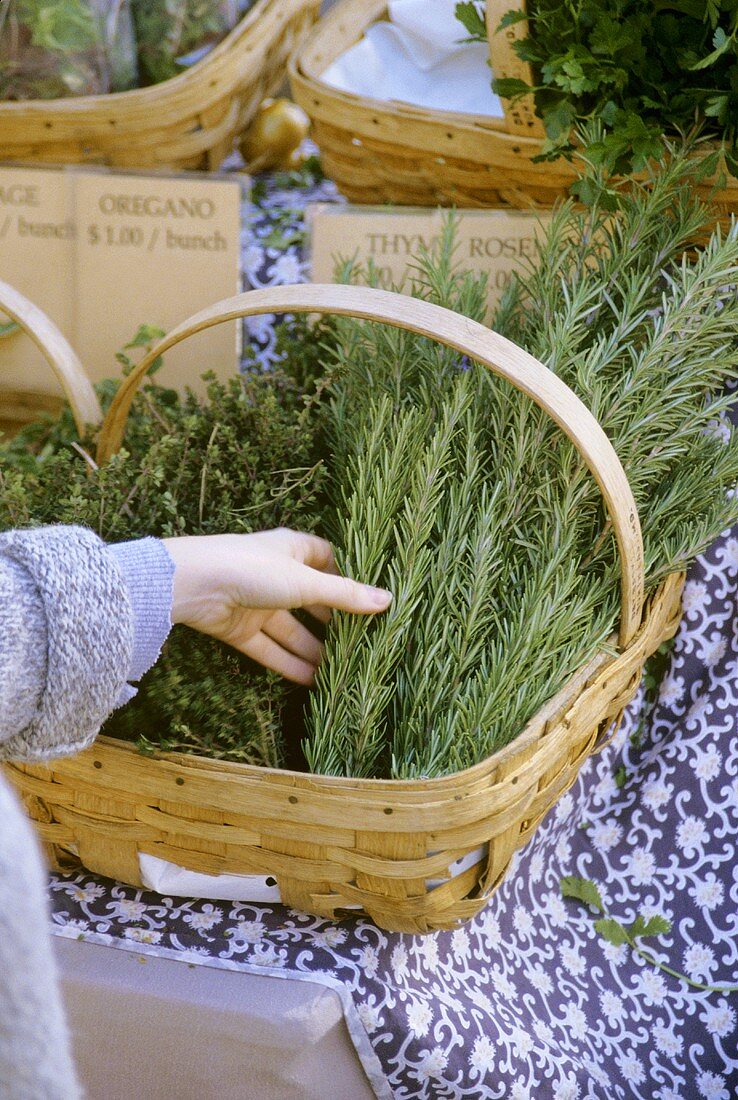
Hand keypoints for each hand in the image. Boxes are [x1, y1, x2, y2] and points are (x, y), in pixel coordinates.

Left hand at [161, 529, 391, 684]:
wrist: (191, 583)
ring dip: (314, 650)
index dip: (348, 577)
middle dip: (335, 622)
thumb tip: (387, 600)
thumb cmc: (251, 567)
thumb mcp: (305, 581)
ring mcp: (258, 604)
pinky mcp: (240, 629)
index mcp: (292, 550)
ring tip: (344, 671)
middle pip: (312, 600)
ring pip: (292, 630)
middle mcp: (277, 575)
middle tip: (364, 643)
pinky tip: (312, 681)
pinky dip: (289, 665)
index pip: (327, 560)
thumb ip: (344, 595)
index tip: (373, 598)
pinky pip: (270, 649)